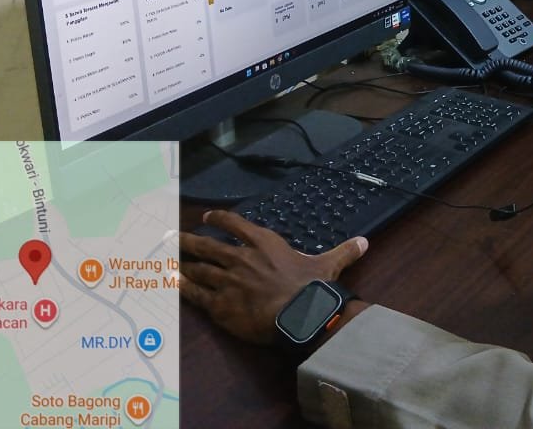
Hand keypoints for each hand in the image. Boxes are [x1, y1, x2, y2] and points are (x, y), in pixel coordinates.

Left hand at [179, 210, 367, 345]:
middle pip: (207, 246)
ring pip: (198, 268)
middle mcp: (240, 257)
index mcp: (263, 243)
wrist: (297, 314)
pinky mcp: (219, 304)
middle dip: (189, 241)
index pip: (234, 224)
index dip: (218, 220)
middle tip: (172, 237)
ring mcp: (227, 280)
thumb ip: (343, 251)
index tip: (206, 218)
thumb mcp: (328, 265)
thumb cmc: (310, 288)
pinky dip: (182, 288)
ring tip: (169, 259)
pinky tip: (172, 284)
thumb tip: (364, 242)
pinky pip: (196, 294)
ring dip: (182, 263)